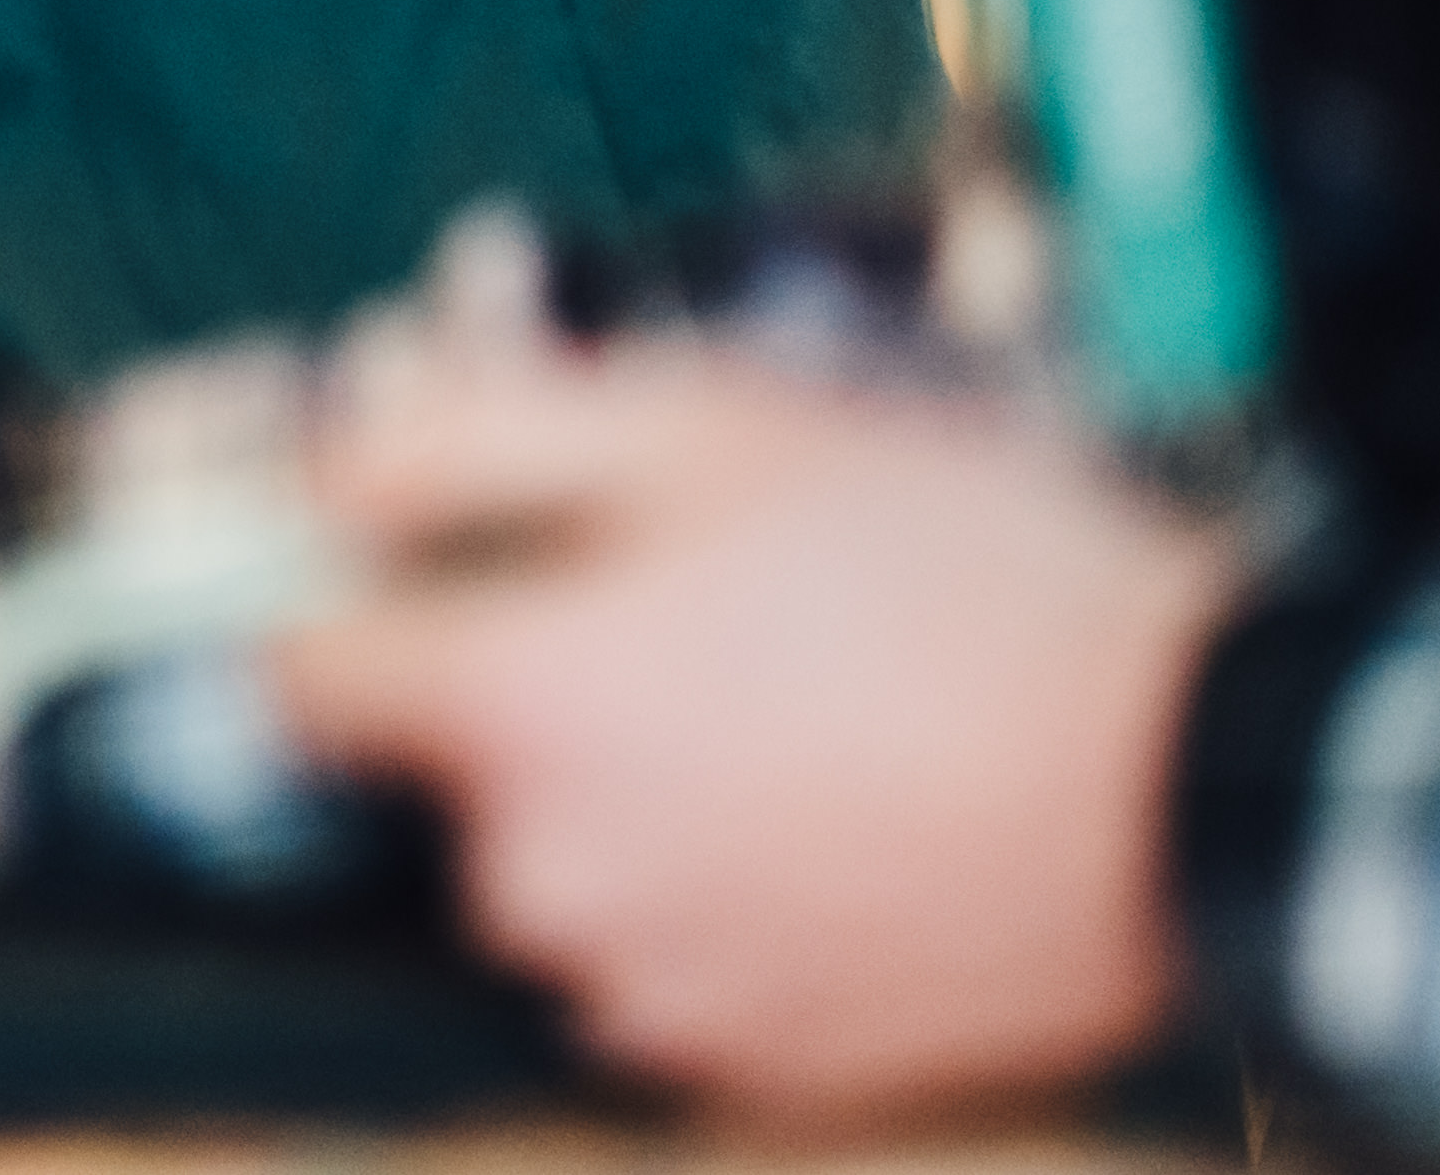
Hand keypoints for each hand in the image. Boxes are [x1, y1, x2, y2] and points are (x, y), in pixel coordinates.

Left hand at [270, 333, 1229, 1122]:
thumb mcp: (705, 423)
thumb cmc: (964, 587)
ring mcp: (654, 991)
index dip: (353, 609)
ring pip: (577, 873)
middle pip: (460, 775)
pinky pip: (683, 964)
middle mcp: (547, 875)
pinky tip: (837, 823)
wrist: (1192, 780)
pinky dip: (731, 902)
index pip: (303, 678)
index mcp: (513, 712)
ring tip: (796, 725)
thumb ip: (472, 435)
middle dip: (539, 698)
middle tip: (692, 627)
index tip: (421, 578)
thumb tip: (338, 469)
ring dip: (641, 805)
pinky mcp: (760, 1071)